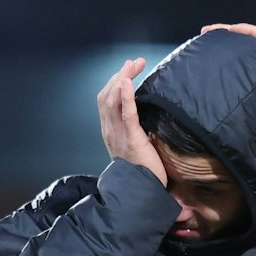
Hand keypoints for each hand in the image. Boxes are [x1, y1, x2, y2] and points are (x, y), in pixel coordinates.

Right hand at [97, 58, 167, 185]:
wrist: (140, 192)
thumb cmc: (142, 172)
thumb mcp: (136, 148)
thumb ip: (136, 132)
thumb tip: (149, 120)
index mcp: (110, 132)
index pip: (106, 101)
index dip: (115, 83)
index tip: (128, 71)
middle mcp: (110, 131)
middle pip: (107, 95)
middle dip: (120, 75)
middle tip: (135, 63)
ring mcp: (118, 134)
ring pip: (113, 100)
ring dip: (123, 79)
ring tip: (134, 66)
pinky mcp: (131, 139)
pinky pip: (126, 114)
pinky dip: (126, 96)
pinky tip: (129, 82)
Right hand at [201, 22, 255, 128]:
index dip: (244, 30)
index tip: (228, 30)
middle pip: (245, 39)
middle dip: (226, 33)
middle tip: (205, 32)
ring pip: (240, 51)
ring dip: (223, 46)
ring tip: (205, 44)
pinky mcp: (254, 79)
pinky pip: (239, 66)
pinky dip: (226, 61)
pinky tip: (213, 63)